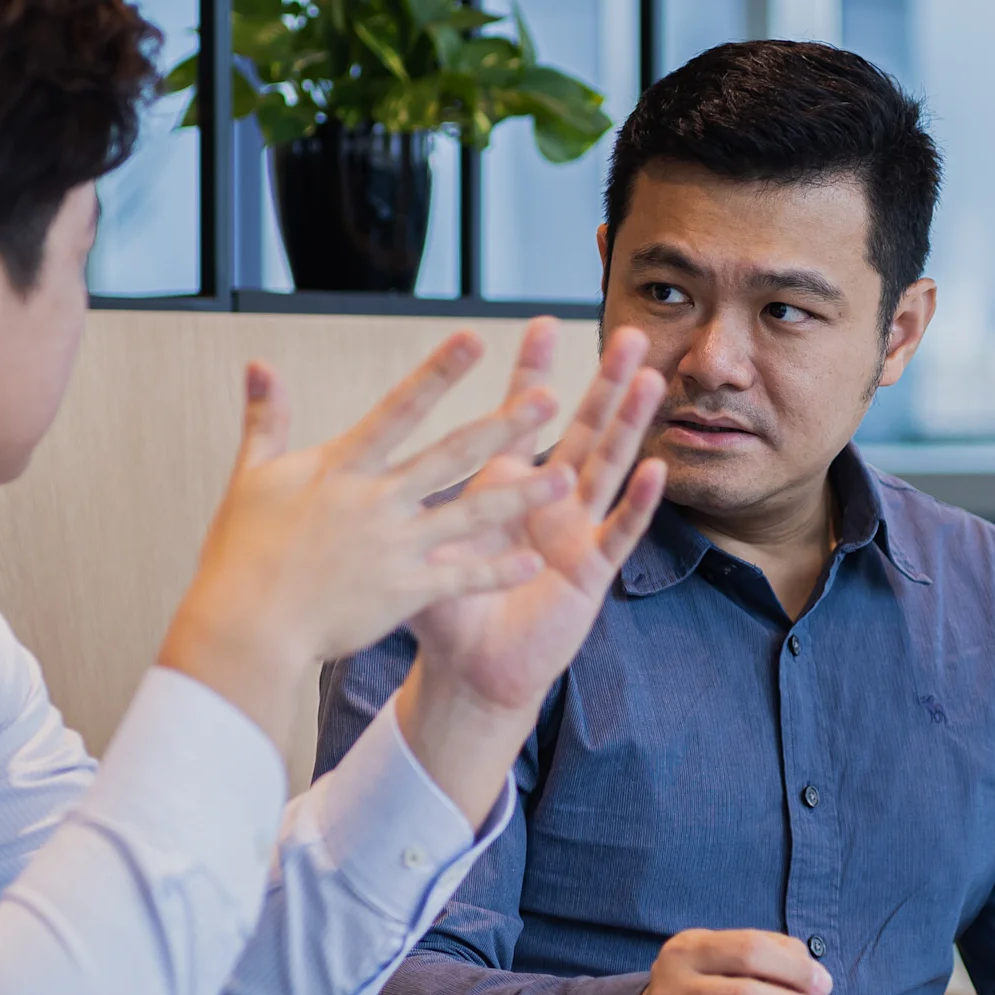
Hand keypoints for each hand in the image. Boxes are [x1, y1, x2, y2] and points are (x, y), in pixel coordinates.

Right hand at [155, 332, 569, 725]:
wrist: (244, 627)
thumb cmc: (242, 554)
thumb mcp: (252, 477)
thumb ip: (266, 418)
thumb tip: (260, 364)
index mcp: (342, 467)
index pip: (399, 407)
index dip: (438, 372)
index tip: (474, 337)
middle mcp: (376, 501)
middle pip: (451, 455)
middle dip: (502, 426)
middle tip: (549, 398)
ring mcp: (393, 547)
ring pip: (470, 516)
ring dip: (520, 495)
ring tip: (565, 478)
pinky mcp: (402, 592)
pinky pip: (460, 580)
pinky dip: (497, 572)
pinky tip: (534, 564)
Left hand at [390, 321, 670, 811]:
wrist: (469, 671)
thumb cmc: (442, 611)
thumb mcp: (416, 548)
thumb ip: (392, 504)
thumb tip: (339, 462)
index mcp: (504, 486)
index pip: (520, 417)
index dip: (533, 373)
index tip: (543, 323)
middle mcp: (548, 500)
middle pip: (583, 429)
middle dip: (604, 382)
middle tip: (629, 334)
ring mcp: (576, 531)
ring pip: (608, 467)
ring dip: (630, 425)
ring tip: (649, 382)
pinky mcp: (591, 571)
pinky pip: (618, 532)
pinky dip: (636, 503)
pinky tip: (655, 470)